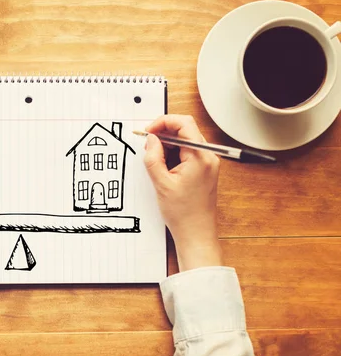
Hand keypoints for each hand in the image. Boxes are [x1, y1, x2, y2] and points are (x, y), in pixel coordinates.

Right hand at [143, 115, 222, 271]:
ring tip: (156, 160)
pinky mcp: (204, 169)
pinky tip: (164, 167)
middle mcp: (208, 157)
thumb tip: (151, 139)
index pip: (183, 124)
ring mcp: (208, 163)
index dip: (163, 122)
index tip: (149, 131)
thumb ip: (153, 157)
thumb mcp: (161, 183)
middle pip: (185, 129)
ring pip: (186, 140)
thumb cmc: (183, 213)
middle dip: (164, 133)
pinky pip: (188, 152)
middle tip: (148, 144)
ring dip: (168, 144)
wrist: (196, 233)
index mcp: (200, 157)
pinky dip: (174, 154)